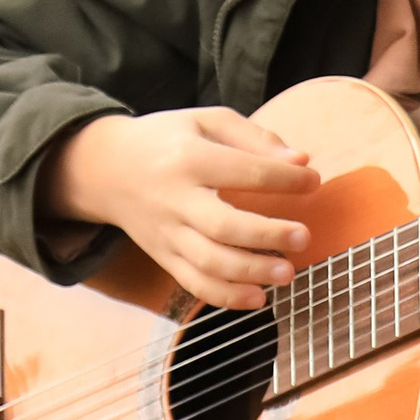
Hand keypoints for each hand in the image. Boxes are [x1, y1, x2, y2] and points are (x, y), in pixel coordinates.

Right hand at [40, 108, 317, 311]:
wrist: (106, 169)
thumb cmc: (168, 141)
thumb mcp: (205, 121)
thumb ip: (255, 138)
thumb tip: (303, 160)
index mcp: (189, 158)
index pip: (243, 171)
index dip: (284, 178)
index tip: (313, 181)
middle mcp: (175, 199)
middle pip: (223, 225)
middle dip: (267, 234)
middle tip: (304, 237)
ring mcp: (167, 233)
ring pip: (209, 262)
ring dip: (251, 272)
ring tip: (288, 273)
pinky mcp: (163, 256)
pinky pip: (194, 284)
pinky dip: (226, 297)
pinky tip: (258, 298)